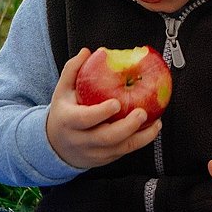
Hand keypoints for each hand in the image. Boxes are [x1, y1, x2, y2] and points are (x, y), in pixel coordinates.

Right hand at [45, 48, 161, 168]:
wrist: (56, 146)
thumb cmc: (64, 113)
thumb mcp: (62, 91)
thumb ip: (73, 70)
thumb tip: (88, 51)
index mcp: (68, 121)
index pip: (84, 119)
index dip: (100, 113)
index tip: (116, 103)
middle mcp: (81, 140)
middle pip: (106, 138)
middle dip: (127, 127)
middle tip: (143, 113)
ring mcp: (94, 152)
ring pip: (120, 148)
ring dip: (141, 137)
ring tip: (156, 122)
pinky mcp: (106, 159)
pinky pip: (126, 151)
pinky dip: (141, 141)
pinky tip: (153, 128)